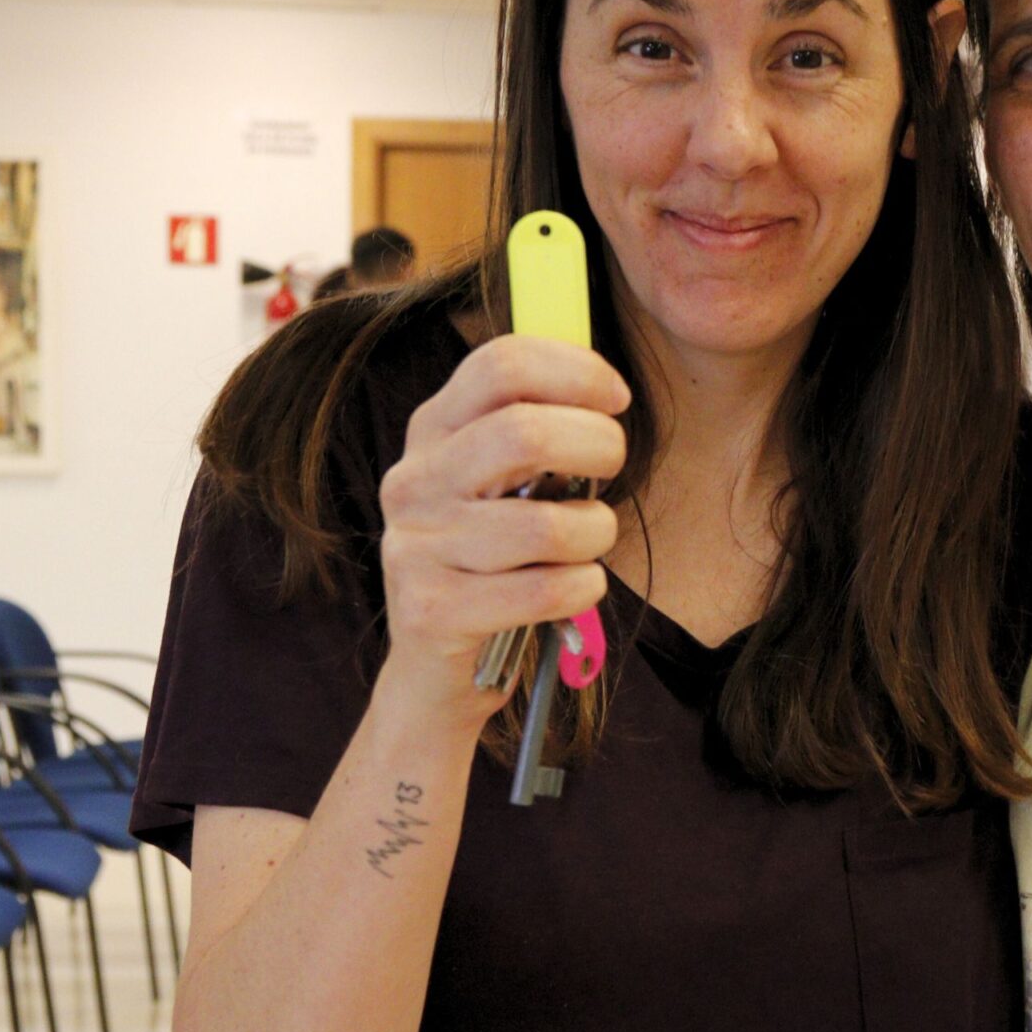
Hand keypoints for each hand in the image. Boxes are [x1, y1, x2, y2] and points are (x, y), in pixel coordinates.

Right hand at [376, 335, 628, 717]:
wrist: (438, 667)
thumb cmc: (495, 560)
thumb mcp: (502, 481)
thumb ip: (536, 427)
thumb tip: (603, 387)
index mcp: (434, 430)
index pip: (501, 365)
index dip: (576, 372)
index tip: (616, 400)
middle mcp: (415, 480)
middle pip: (524, 433)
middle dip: (598, 446)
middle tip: (613, 467)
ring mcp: (415, 546)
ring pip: (544, 525)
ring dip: (595, 532)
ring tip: (590, 541)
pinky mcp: (431, 611)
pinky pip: (542, 591)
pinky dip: (582, 588)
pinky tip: (578, 587)